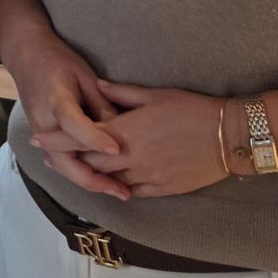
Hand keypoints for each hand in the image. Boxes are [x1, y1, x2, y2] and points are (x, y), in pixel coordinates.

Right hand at [1, 19, 129, 201]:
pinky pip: (61, 161)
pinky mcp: (43, 139)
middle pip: (65, 161)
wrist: (26, 56)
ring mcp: (41, 134)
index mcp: (56, 101)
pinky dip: (80, 173)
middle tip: (124, 192)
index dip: (96, 140)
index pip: (75, 126)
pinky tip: (101, 179)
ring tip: (117, 190)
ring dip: (89, 181)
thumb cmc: (59, 61)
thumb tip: (120, 134)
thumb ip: (102, 105)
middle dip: (95, 180)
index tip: (117, 150)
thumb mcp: (85, 76)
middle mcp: (44, 124)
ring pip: (63, 167)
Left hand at [79, 81, 229, 198]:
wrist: (228, 135)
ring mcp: (147, 176)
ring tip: (90, 166)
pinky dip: (122, 186)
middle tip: (65, 155)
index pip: (83, 139)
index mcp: (127, 131)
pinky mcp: (162, 189)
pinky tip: (118, 179)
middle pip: (92, 165)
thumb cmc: (192, 109)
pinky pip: (133, 192)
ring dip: (99, 174)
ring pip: (111, 181)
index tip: (48, 138)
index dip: (64, 139)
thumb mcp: (155, 95)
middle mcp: (132, 157)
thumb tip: (98, 84)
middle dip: (76, 160)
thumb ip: (122, 93)